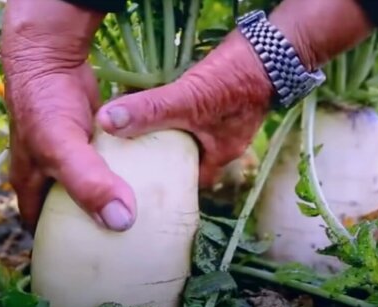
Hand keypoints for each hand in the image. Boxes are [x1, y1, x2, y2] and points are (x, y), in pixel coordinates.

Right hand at [1, 0, 135, 232]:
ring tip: (141, 219)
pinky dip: (122, 175)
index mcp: (31, 188)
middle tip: (125, 245)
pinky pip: (108, 166)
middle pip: (70, 213)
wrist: (51, 58)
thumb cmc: (45, 107)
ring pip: (91, 189)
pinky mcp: (92, 142)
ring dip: (110, 200)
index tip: (91, 264)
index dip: (60, 250)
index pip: (43, 232)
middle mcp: (49, 177)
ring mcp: (71, 158)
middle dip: (91, 229)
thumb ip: (89, 184)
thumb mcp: (62, 149)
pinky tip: (144, 184)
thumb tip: (121, 222)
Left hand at [96, 31, 274, 186]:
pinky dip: (176, 111)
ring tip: (137, 133)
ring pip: (190, 134)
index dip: (171, 185)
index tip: (144, 180)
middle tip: (134, 156)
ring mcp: (223, 118)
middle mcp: (224, 140)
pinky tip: (154, 106)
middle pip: (190, 158)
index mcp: (221, 154)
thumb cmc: (234, 82)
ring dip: (169, 132)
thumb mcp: (187, 100)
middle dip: (165, 157)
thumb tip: (108, 121)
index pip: (193, 182)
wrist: (270, 48)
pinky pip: (192, 112)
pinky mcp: (219, 98)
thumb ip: (150, 111)